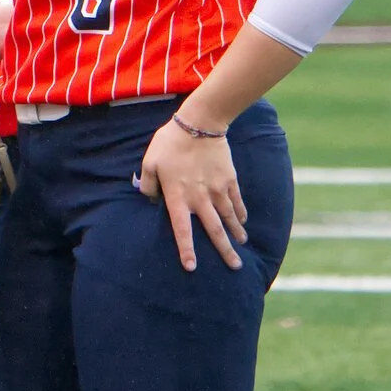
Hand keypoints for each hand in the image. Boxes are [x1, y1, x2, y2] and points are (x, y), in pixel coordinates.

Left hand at [138, 121, 246, 272]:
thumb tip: (149, 199)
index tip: (192, 267)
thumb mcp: (149, 162)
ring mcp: (217, 189)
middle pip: (214, 230)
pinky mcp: (230, 180)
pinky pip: (237, 201)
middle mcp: (199, 197)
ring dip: (235, 234)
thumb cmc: (170, 142)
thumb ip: (147, 184)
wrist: (200, 124)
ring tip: (240, 246)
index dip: (186, 249)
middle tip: (234, 267)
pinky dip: (240, 213)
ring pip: (229, 218)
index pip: (182, 229)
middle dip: (224, 251)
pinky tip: (243, 222)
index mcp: (178, 195)